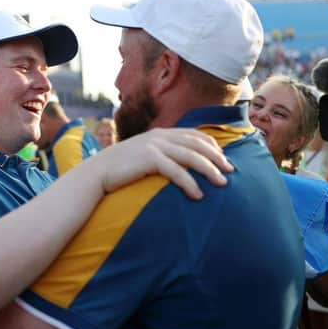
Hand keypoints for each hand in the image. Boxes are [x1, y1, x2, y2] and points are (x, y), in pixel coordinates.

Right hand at [96, 128, 233, 199]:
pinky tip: (198, 195)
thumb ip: (158, 154)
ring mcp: (154, 146)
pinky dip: (190, 183)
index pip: (193, 134)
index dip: (211, 145)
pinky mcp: (149, 159)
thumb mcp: (141, 155)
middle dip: (217, 157)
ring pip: (191, 156)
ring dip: (209, 170)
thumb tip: (175, 164)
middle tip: (231, 171)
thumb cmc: (119, 169)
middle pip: (197, 144)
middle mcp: (159, 137)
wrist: (96, 173)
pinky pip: (176, 171)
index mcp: (159, 134)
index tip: (223, 157)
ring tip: (222, 183)